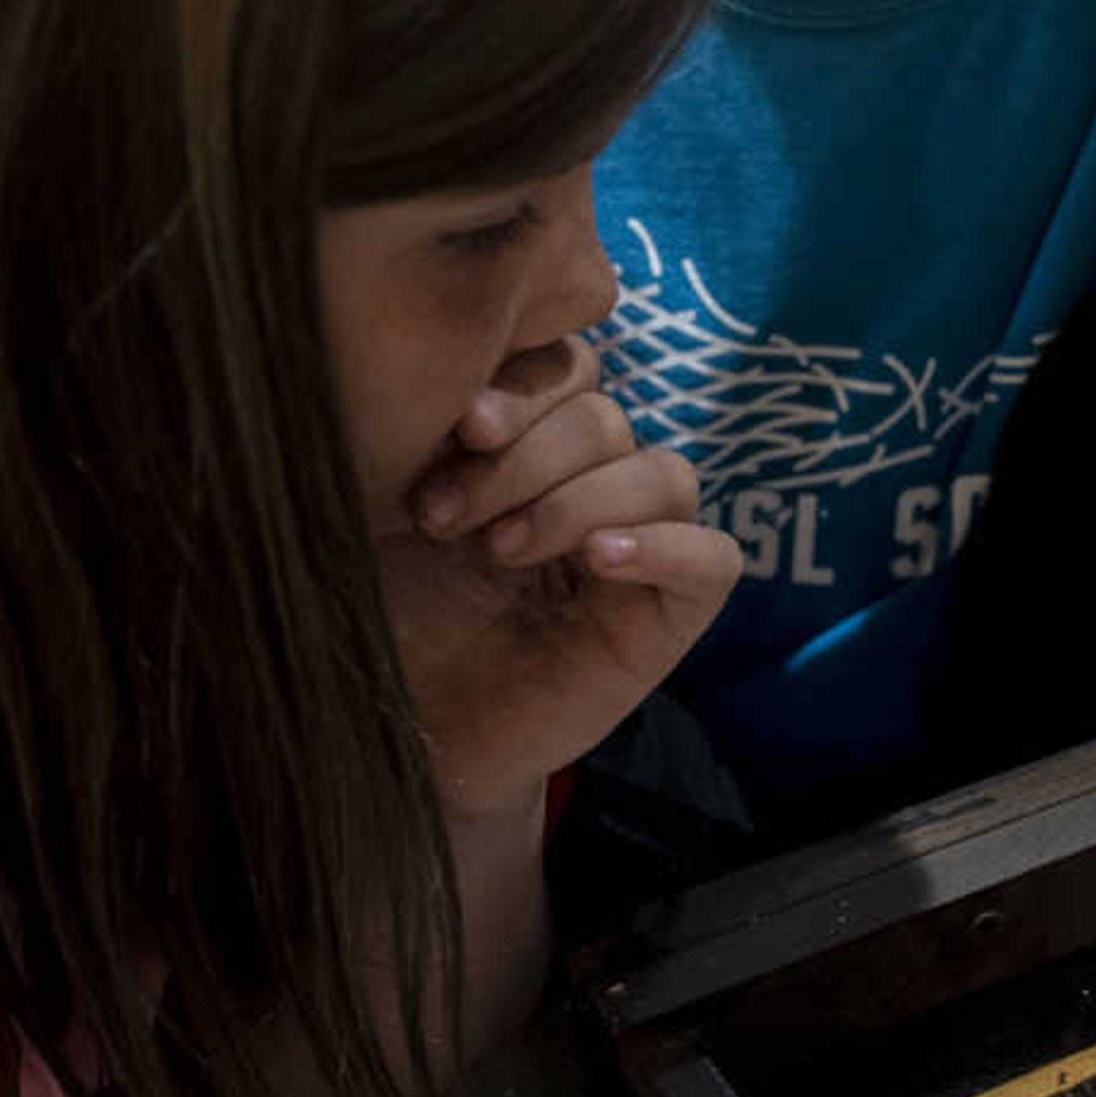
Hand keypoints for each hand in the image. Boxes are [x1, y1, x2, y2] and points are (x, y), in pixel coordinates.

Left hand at [385, 334, 742, 814]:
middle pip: (608, 419)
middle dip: (526, 458)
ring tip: (503, 550)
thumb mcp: (384, 506)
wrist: (400, 731)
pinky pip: (712, 557)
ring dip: (579, 500)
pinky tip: (597, 562)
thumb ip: (422, 429)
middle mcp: (590, 486)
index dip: (527, 384)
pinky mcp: (668, 615)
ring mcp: (637, 547)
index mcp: (528, 445)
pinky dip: (664, 546)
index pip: (570, 367)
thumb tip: (443, 365)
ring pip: (663, 473)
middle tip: (446, 517)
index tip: (459, 427)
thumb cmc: (383, 615)